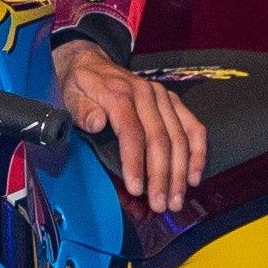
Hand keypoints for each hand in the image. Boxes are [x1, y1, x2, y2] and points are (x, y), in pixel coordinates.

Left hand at [50, 38, 207, 215]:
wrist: (91, 63)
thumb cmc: (80, 85)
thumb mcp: (70, 95)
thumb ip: (82, 110)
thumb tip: (96, 122)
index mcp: (120, 94)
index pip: (132, 132)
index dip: (135, 162)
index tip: (136, 188)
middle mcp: (146, 94)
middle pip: (160, 139)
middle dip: (162, 176)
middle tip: (160, 204)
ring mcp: (163, 98)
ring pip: (180, 138)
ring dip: (180, 172)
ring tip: (175, 199)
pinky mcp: (174, 103)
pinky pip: (194, 128)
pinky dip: (197, 153)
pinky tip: (194, 176)